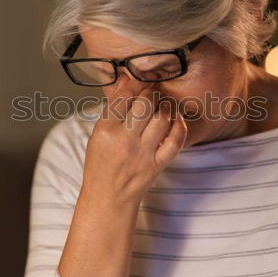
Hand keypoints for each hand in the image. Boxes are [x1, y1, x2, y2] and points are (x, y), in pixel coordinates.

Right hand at [80, 73, 187, 205]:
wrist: (108, 197)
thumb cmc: (101, 163)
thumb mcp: (98, 133)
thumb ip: (113, 107)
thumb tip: (127, 79)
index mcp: (104, 130)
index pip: (125, 96)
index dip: (137, 84)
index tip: (141, 82)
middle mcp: (123, 140)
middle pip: (146, 103)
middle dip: (153, 92)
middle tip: (154, 92)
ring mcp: (141, 153)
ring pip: (162, 118)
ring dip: (166, 107)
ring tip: (163, 105)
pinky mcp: (156, 165)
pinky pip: (175, 140)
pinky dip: (179, 126)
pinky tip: (176, 120)